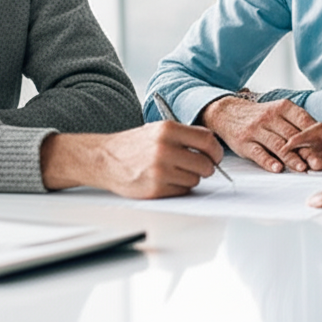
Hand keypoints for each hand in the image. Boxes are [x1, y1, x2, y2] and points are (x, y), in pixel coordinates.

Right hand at [40, 121, 223, 198]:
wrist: (105, 159)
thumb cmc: (134, 144)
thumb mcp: (158, 130)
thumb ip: (184, 136)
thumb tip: (212, 147)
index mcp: (167, 130)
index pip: (207, 141)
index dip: (215, 150)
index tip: (215, 155)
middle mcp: (164, 149)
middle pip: (205, 164)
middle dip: (207, 168)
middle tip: (199, 166)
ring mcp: (160, 170)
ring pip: (195, 179)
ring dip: (190, 178)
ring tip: (174, 171)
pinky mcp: (155, 189)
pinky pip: (182, 191)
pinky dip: (178, 187)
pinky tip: (165, 180)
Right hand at [200, 96, 321, 172]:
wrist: (227, 113)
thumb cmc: (260, 117)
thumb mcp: (279, 112)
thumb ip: (299, 125)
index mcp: (283, 107)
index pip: (304, 121)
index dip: (317, 136)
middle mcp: (270, 117)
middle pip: (293, 136)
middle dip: (308, 151)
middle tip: (320, 164)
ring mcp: (256, 130)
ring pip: (277, 145)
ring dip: (291, 158)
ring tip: (302, 168)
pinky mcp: (244, 143)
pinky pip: (258, 153)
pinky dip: (268, 161)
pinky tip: (277, 168)